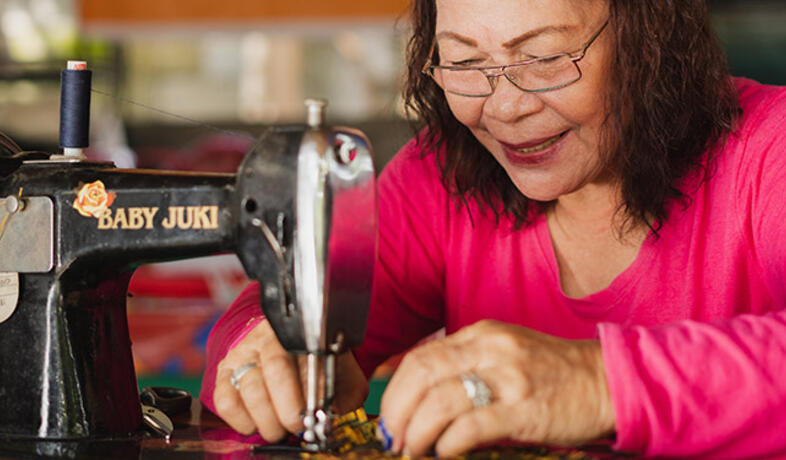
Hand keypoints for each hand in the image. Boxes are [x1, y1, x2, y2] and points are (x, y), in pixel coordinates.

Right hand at [213, 319, 368, 440]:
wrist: (292, 351)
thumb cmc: (319, 366)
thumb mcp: (340, 373)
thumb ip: (344, 391)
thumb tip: (330, 417)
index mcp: (300, 334)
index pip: (301, 359)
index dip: (306, 393)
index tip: (313, 416)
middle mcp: (267, 339)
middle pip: (272, 374)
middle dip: (285, 412)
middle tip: (296, 427)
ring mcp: (244, 355)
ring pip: (249, 390)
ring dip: (266, 420)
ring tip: (279, 429)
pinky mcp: (226, 374)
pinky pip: (225, 401)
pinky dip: (241, 421)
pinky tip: (256, 423)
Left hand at [379, 320, 614, 456]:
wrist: (604, 381)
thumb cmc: (549, 372)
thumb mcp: (500, 354)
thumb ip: (458, 364)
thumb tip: (405, 382)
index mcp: (480, 335)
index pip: (419, 356)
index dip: (392, 388)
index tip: (383, 414)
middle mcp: (490, 350)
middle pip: (421, 375)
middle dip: (396, 410)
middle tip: (392, 436)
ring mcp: (507, 379)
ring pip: (439, 402)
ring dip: (416, 432)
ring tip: (413, 449)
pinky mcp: (523, 410)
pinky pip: (471, 426)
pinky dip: (448, 443)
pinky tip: (445, 452)